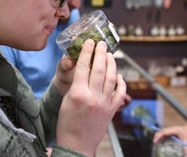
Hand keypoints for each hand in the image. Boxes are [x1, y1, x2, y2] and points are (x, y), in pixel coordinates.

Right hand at [56, 40, 126, 156]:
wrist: (76, 145)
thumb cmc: (67, 124)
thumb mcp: (66, 101)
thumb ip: (76, 85)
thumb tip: (84, 71)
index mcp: (77, 93)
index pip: (83, 66)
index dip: (86, 52)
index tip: (89, 42)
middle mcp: (93, 96)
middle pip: (99, 68)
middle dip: (100, 53)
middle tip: (101, 43)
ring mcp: (105, 103)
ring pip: (112, 77)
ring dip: (112, 64)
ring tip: (110, 54)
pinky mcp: (112, 110)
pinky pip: (120, 92)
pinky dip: (121, 82)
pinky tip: (118, 75)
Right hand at [153, 119, 186, 156]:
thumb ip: (186, 149)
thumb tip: (185, 156)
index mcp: (173, 130)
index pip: (164, 132)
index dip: (159, 136)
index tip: (155, 141)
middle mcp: (170, 129)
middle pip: (161, 131)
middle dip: (156, 136)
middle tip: (154, 143)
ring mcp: (169, 130)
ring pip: (161, 132)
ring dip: (158, 136)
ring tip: (156, 143)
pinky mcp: (170, 132)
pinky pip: (163, 134)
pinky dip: (161, 137)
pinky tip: (160, 142)